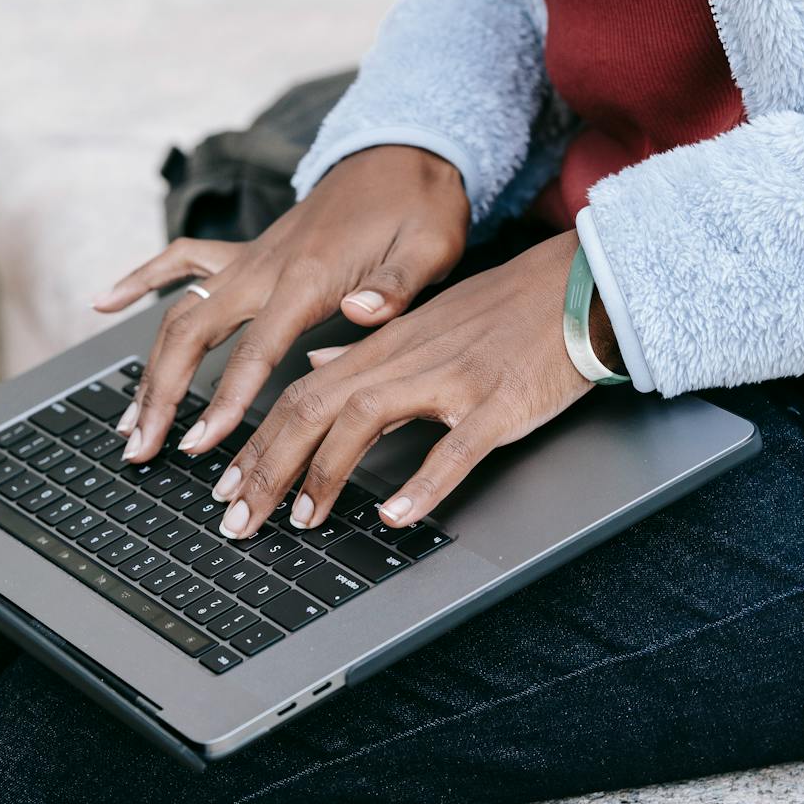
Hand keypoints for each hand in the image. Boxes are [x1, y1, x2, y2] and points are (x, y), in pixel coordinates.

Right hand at [92, 145, 469, 462]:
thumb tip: (365, 311)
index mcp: (308, 275)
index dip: (226, 398)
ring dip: (150, 366)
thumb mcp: (430, 245)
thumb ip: (396, 284)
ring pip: (181, 310)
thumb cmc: (422, 204)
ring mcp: (251, 257)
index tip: (200, 442)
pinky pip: (182, 262)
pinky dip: (141, 280)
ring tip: (130, 421)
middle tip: (142, 448)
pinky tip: (104, 302)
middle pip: (193, 332)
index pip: (256, 347)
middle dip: (161, 394)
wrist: (406, 148)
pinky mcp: (250, 252)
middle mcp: (265, 265)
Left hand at [206, 229, 593, 539]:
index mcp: (384, 346)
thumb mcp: (423, 324)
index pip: (300, 392)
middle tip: (239, 518)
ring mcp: (451, 378)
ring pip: (365, 419)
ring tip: (302, 519)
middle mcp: (405, 358)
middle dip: (268, 466)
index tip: (227, 486)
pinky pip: (454, 445)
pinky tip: (395, 515)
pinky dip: (421, 481)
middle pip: (314, 407)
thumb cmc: (502, 311)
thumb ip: (367, 351)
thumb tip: (316, 364)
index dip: (258, 441)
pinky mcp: (497, 401)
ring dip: (326, 473)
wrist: (575, 284)